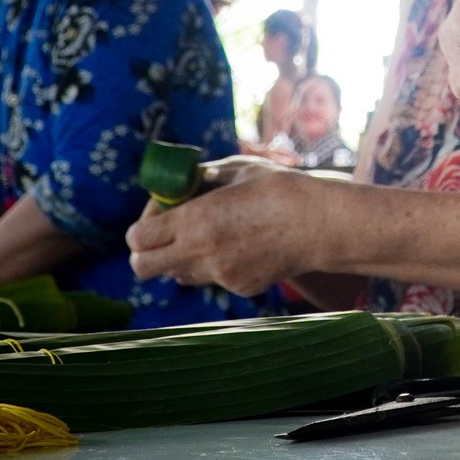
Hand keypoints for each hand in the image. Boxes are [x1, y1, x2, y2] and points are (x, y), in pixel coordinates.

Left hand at [126, 163, 327, 295]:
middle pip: (143, 268)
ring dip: (182, 257)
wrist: (321, 224)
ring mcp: (220, 276)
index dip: (141, 226)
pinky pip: (212, 278)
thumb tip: (183, 183)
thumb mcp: (235, 171)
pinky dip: (215, 265)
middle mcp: (200, 253)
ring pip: (178, 275)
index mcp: (195, 220)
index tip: (158, 214)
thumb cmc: (280, 189)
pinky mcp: (240, 288)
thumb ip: (202, 179)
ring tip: (210, 235)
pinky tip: (241, 245)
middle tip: (163, 235)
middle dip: (145, 252)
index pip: (138, 238)